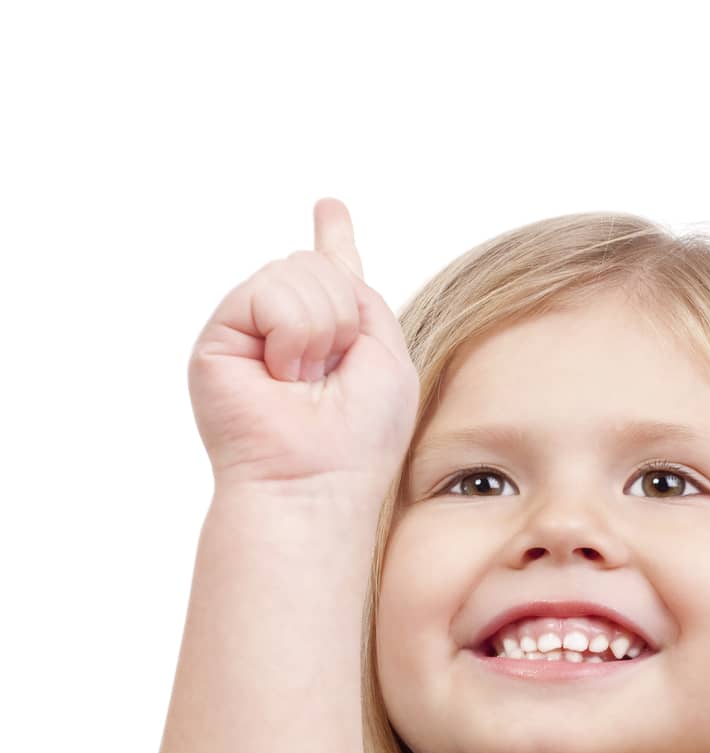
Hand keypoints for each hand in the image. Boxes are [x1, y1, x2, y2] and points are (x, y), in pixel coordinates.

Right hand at [187, 198, 419, 500]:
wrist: (315, 482)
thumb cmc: (359, 440)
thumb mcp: (387, 358)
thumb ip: (364, 300)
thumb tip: (333, 252)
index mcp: (330, 339)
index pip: (329, 276)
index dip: (334, 241)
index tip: (330, 208)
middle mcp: (285, 333)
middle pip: (319, 265)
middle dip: (341, 315)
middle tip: (328, 376)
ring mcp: (249, 334)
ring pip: (296, 271)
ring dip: (320, 329)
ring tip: (302, 382)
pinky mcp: (219, 338)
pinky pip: (268, 292)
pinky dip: (291, 333)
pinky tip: (282, 374)